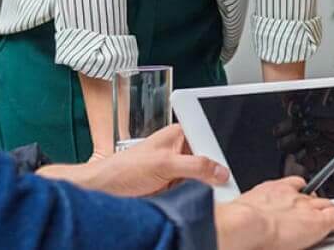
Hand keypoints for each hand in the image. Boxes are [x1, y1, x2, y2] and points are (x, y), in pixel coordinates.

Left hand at [39, 124, 228, 196]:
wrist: (104, 192)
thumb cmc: (123, 169)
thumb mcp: (163, 164)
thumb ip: (196, 165)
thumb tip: (221, 171)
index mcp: (179, 134)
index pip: (210, 137)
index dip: (221, 151)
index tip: (229, 166)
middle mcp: (181, 151)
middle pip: (211, 159)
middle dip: (215, 171)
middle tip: (222, 182)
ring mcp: (179, 170)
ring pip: (206, 177)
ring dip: (207, 185)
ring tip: (209, 191)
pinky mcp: (176, 188)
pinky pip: (197, 191)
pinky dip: (199, 196)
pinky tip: (199, 198)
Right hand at [216, 177, 333, 249]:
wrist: (244, 225)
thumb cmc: (235, 223)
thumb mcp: (240, 211)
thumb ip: (246, 212)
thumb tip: (236, 224)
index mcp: (270, 192)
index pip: (292, 185)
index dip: (298, 191)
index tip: (298, 193)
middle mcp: (291, 195)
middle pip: (312, 196)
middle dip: (316, 204)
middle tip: (317, 214)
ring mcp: (306, 207)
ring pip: (327, 205)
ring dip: (331, 213)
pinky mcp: (318, 222)